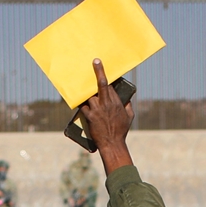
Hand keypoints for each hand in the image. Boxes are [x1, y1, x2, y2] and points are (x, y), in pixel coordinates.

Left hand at [80, 59, 134, 174]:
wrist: (112, 144)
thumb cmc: (121, 131)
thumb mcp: (129, 117)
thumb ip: (128, 106)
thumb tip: (127, 99)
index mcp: (117, 103)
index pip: (111, 86)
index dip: (106, 78)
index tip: (104, 71)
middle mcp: (107, 103)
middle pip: (102, 84)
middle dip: (99, 72)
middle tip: (96, 62)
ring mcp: (97, 109)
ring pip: (90, 93)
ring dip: (87, 88)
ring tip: (82, 81)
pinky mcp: (89, 115)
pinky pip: (82, 105)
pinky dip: (80, 100)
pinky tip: (76, 96)